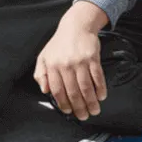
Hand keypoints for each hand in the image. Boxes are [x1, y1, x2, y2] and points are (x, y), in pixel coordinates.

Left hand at [34, 3, 109, 120]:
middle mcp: (65, 65)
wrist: (76, 26)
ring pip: (86, 88)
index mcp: (52, 66)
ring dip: (91, 102)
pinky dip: (100, 89)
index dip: (64, 104)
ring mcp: (80, 62)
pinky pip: (98, 77)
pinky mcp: (93, 58)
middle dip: (79, 107)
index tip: (69, 112)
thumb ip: (40, 74)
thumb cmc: (59, 43)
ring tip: (94, 110)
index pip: (58, 91)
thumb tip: (44, 90)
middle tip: (84, 116)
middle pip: (73, 92)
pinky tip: (101, 96)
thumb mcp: (44, 57)